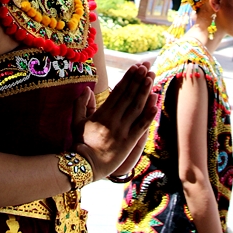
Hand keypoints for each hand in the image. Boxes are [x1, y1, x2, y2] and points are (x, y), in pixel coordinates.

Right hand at [75, 63, 157, 179]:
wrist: (85, 165)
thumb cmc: (80, 143)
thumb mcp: (76, 122)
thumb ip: (81, 104)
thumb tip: (86, 89)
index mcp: (103, 113)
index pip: (118, 91)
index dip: (128, 78)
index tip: (136, 66)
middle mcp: (114, 119)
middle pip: (129, 96)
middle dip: (138, 80)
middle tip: (147, 66)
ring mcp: (122, 130)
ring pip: (136, 108)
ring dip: (145, 92)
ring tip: (151, 78)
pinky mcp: (128, 142)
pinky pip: (140, 127)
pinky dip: (148, 116)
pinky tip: (155, 105)